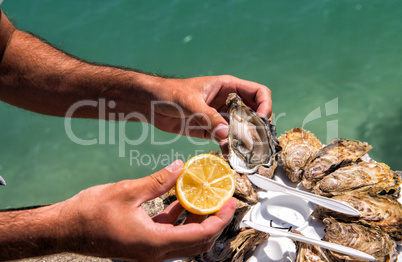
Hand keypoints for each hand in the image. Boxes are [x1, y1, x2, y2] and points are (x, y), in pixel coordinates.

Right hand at [59, 160, 236, 260]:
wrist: (67, 228)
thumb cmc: (91, 213)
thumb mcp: (128, 191)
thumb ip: (158, 181)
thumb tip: (180, 168)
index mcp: (155, 243)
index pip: (200, 235)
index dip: (219, 219)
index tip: (230, 204)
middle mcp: (155, 253)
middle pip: (197, 242)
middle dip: (214, 221)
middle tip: (223, 201)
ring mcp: (150, 250)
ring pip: (185, 239)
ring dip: (198, 220)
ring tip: (206, 198)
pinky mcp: (143, 244)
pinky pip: (170, 233)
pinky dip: (180, 218)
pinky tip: (181, 199)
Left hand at [152, 75, 271, 141]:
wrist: (150, 104)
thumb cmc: (168, 93)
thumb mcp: (189, 102)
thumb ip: (207, 116)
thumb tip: (226, 133)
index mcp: (227, 87)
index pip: (258, 93)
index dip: (265, 105)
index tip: (262, 120)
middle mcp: (227, 101)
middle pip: (253, 113)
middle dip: (257, 127)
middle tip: (256, 142)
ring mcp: (220, 116)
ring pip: (241, 129)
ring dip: (245, 141)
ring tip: (245, 153)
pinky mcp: (211, 130)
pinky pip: (226, 139)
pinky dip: (229, 147)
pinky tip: (229, 155)